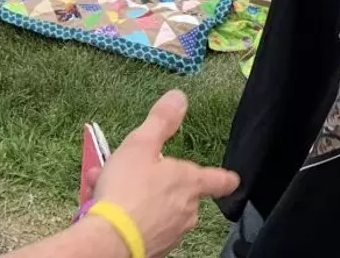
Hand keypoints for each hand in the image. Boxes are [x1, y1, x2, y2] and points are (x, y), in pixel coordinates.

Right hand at [92, 91, 238, 257]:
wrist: (110, 238)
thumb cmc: (127, 189)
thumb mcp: (141, 144)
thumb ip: (162, 121)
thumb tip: (179, 97)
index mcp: (189, 183)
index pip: (218, 180)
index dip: (225, 178)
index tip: (232, 179)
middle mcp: (187, 210)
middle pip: (181, 193)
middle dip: (155, 179)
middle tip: (129, 171)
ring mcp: (173, 232)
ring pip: (159, 207)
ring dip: (138, 196)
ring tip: (107, 187)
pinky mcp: (156, 248)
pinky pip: (146, 225)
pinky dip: (131, 214)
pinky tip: (107, 207)